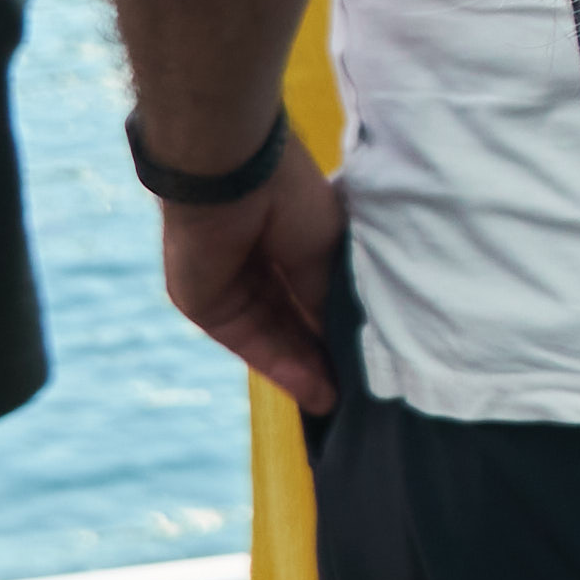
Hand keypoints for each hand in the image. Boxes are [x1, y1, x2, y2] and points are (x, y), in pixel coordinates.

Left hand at [162, 140, 345, 416]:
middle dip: (325, 356)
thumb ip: (325, 299)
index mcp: (291, 240)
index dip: (341, 325)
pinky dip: (283, 368)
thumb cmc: (290, 198)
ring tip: (341, 401)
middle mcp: (262, 266)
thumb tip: (340, 345)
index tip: (372, 357)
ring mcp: (233, 288)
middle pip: (295, 322)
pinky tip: (315, 390)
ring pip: (275, 339)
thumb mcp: (326, 251)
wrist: (232, 178)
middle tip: (360, 391)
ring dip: (306, 370)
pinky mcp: (207, 307)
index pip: (316, 294)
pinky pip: (251, 345)